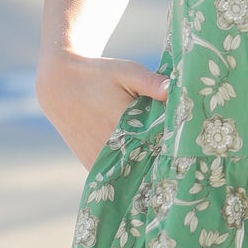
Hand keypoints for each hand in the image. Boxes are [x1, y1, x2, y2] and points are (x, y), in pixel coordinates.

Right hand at [35, 52, 169, 170]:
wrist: (60, 84)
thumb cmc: (98, 74)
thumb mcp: (126, 71)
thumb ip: (150, 82)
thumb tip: (172, 90)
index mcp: (122, 123)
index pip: (157, 144)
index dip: (173, 148)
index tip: (187, 149)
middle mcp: (110, 144)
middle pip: (145, 162)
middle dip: (161, 162)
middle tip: (181, 163)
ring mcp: (98, 156)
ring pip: (128, 173)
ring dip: (143, 172)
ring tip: (164, 172)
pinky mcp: (90, 161)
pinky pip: (113, 176)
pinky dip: (126, 175)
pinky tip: (141, 173)